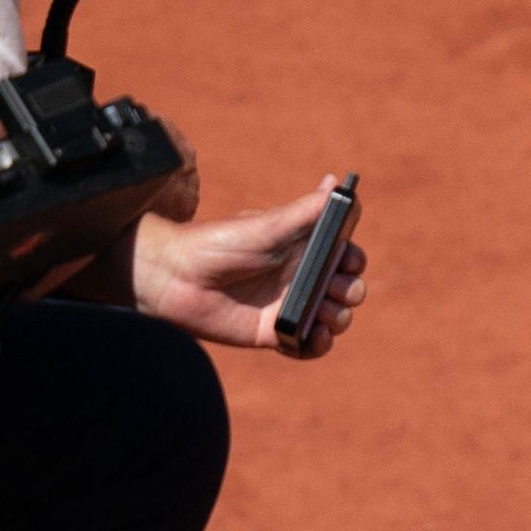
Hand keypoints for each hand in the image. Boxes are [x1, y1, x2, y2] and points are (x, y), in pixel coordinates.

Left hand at [125, 172, 368, 355]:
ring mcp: (289, 306)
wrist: (176, 277)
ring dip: (337, 318)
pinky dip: (318, 345)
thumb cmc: (219, 243)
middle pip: (348, 289)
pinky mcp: (274, 333)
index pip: (346, 256)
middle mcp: (300, 276)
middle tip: (330, 288)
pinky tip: (314, 335)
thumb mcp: (267, 225)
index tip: (346, 260)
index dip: (354, 260)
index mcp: (302, 247)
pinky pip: (308, 346)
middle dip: (349, 291)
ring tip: (319, 312)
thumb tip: (334, 184)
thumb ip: (305, 210)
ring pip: (334, 318)